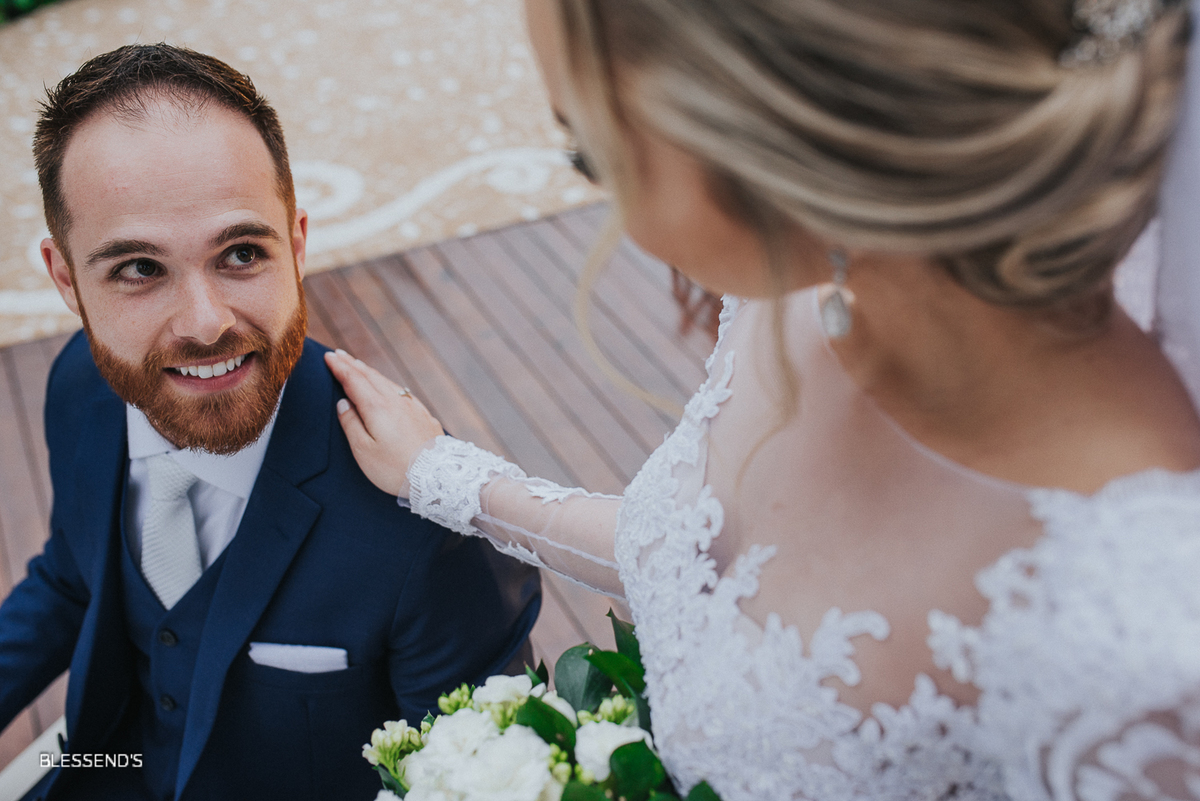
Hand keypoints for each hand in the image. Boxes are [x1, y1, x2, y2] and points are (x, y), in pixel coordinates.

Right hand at [324, 350, 444, 496]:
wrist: (437, 475)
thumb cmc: (394, 468)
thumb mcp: (364, 451)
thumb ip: (351, 424)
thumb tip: (343, 403)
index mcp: (377, 407)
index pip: (354, 380)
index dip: (339, 368)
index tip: (328, 356)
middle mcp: (395, 401)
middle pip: (370, 376)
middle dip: (352, 364)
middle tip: (338, 355)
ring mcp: (412, 406)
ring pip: (387, 382)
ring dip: (370, 372)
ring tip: (358, 366)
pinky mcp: (423, 414)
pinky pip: (401, 391)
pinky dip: (388, 383)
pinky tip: (387, 386)